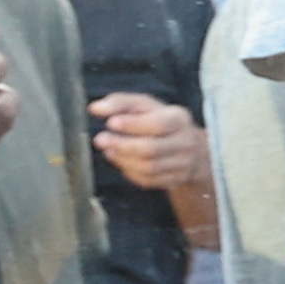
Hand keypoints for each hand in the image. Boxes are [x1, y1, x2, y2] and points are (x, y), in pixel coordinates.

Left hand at [86, 91, 207, 192]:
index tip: (110, 123)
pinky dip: (130, 172)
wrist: (189, 146)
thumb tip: (95, 108)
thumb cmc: (159, 121)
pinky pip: (148, 180)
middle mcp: (186, 142)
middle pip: (151, 149)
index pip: (158, 124)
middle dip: (122, 145)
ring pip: (148, 167)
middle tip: (100, 140)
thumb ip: (119, 103)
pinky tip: (120, 162)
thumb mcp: (143, 106)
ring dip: (123, 160)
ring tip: (108, 151)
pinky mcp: (175, 180)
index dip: (133, 125)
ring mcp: (183, 164)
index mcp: (179, 119)